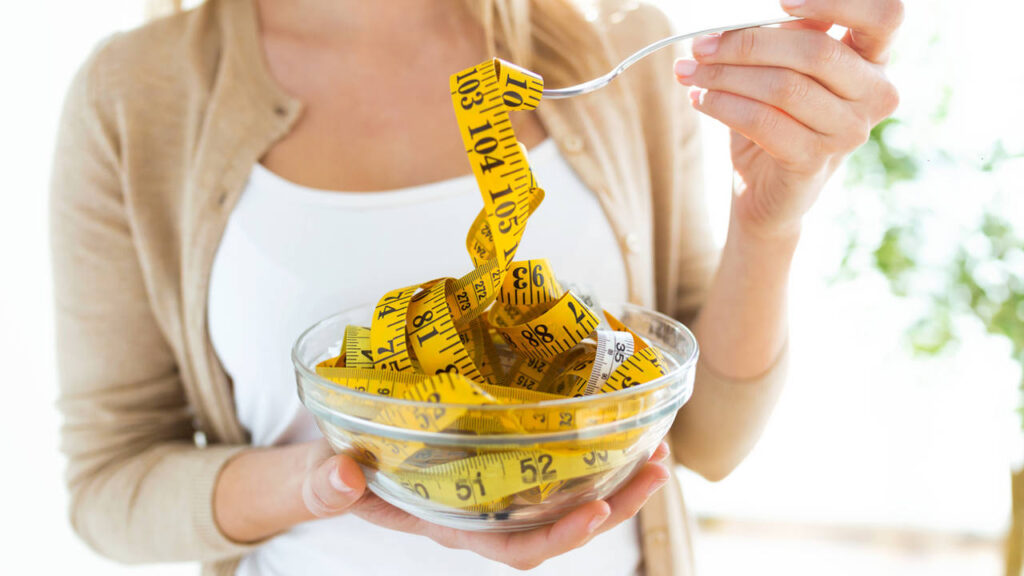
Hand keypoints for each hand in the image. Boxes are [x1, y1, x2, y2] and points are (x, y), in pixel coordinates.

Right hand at [305, 440, 670, 569]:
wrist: (338, 461)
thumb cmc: (336, 473)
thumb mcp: (324, 479)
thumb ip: (327, 486)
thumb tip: (341, 478)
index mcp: (452, 525)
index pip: (514, 547)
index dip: (558, 536)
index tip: (598, 509)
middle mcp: (485, 512)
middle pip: (562, 522)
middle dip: (615, 502)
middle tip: (658, 465)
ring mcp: (497, 486)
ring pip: (568, 494)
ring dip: (617, 475)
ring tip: (658, 445)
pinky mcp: (500, 455)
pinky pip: (554, 461)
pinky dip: (590, 447)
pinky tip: (615, 416)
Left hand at [673, 0, 902, 239]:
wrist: (764, 188)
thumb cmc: (775, 116)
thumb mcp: (783, 67)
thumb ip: (785, 34)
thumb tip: (755, 10)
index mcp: (873, 58)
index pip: (885, 16)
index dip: (838, 2)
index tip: (780, 4)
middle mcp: (875, 95)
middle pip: (816, 51)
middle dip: (748, 43)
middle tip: (700, 45)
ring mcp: (849, 132)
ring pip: (784, 87)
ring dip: (725, 75)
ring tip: (689, 71)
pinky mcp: (815, 161)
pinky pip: (764, 122)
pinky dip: (723, 105)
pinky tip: (699, 99)